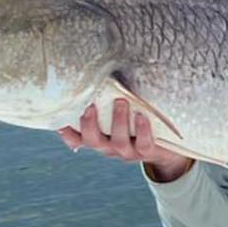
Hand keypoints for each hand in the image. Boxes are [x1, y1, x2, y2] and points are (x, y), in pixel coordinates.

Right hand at [57, 99, 191, 180]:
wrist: (168, 149)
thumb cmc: (138, 124)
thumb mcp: (120, 115)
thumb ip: (108, 101)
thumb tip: (99, 74)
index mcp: (101, 138)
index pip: (77, 138)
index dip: (66, 131)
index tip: (59, 118)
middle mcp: (110, 147)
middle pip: (93, 141)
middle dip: (89, 124)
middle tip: (90, 105)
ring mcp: (128, 152)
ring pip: (117, 142)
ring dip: (118, 122)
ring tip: (121, 102)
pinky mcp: (147, 152)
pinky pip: (143, 144)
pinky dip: (142, 130)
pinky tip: (141, 116)